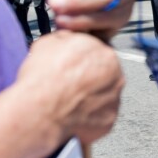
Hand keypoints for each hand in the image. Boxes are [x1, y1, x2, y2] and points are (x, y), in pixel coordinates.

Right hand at [16, 30, 124, 144]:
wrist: (41, 111)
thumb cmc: (43, 77)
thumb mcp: (48, 42)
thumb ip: (66, 38)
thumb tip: (68, 38)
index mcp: (104, 51)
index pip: (97, 52)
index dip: (82, 60)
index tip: (71, 68)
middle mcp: (116, 73)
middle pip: (105, 73)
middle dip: (90, 78)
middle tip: (70, 86)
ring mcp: (115, 98)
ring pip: (105, 94)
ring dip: (92, 97)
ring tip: (69, 103)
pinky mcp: (109, 119)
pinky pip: (100, 116)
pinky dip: (89, 117)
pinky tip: (72, 116)